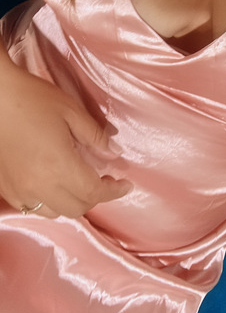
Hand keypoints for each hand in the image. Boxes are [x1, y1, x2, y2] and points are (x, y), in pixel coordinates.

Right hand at [0, 56, 131, 217]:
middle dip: (95, 197)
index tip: (126, 184)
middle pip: (77, 209)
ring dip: (72, 202)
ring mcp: (20, 190)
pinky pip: (33, 207)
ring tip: (79, 182)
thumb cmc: (33, 99)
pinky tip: (54, 184)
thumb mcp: (71, 111)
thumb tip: (114, 153)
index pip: (94, 192)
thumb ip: (95, 136)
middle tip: (104, 180)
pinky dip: (49, 202)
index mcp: (59, 166)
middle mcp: (39, 186)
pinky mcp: (7, 189)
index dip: (114, 191)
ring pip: (55, 212)